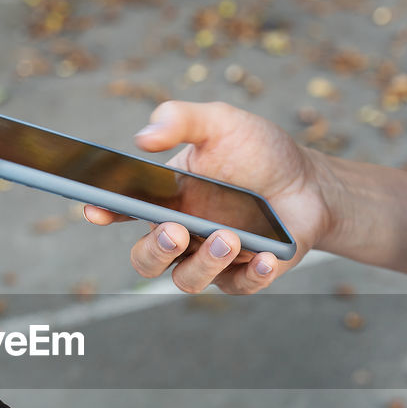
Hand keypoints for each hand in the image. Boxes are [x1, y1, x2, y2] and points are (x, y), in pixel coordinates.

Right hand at [84, 101, 333, 294]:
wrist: (310, 181)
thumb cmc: (258, 152)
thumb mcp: (220, 123)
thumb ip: (181, 120)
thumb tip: (142, 137)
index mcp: (165, 199)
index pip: (124, 209)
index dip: (104, 211)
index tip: (96, 209)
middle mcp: (182, 234)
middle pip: (146, 259)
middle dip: (155, 250)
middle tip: (176, 230)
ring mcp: (211, 259)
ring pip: (187, 280)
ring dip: (204, 263)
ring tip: (231, 238)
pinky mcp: (246, 276)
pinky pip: (238, 287)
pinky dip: (251, 276)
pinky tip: (265, 257)